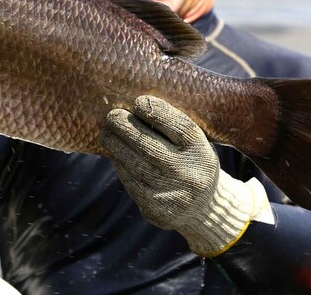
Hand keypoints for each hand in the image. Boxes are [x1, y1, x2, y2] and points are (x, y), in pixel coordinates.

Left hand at [101, 96, 271, 256]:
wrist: (204, 208)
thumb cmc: (192, 163)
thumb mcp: (196, 143)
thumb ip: (173, 127)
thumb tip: (135, 104)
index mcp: (200, 151)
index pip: (177, 125)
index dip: (154, 110)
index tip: (139, 101)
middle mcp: (187, 172)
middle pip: (146, 144)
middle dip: (124, 126)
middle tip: (112, 115)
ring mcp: (170, 192)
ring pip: (133, 163)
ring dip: (115, 144)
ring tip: (107, 133)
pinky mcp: (155, 209)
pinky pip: (130, 181)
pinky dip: (119, 165)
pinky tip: (115, 154)